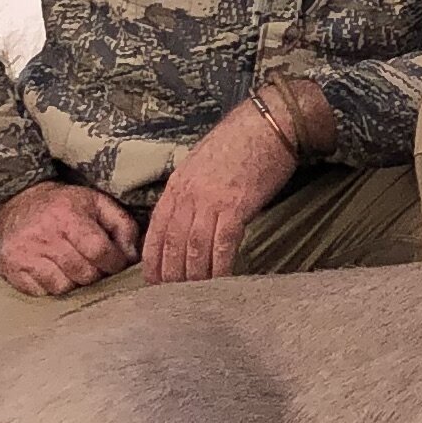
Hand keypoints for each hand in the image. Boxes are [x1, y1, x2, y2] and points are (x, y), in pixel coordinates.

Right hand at [0, 179, 138, 297]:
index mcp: (67, 216)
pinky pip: (42, 293)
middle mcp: (43, 236)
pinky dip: (53, 287)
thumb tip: (131, 255)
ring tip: (74, 267)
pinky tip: (55, 271)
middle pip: (84, 273)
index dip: (114, 262)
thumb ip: (123, 225)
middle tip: (94, 265)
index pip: (99, 251)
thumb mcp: (97, 203)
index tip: (115, 262)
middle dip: (96, 273)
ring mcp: (24, 254)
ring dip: (75, 281)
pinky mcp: (12, 269)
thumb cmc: (65, 206)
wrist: (18, 202)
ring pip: (64, 287)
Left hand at [141, 90, 307, 282]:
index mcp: (178, 184)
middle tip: (169, 299)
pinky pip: (223, 244)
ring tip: (192, 297)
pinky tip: (220, 282)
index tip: (152, 281)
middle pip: (171, 243)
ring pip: (193, 248)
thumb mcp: (202, 163)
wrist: (269, 123)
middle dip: (169, 274)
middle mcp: (189, 194)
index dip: (152, 258)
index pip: (156, 229)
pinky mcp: (236, 206)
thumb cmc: (241, 141)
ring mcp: (211, 200)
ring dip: (192, 277)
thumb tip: (188, 217)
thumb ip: (191, 190)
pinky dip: (219, 266)